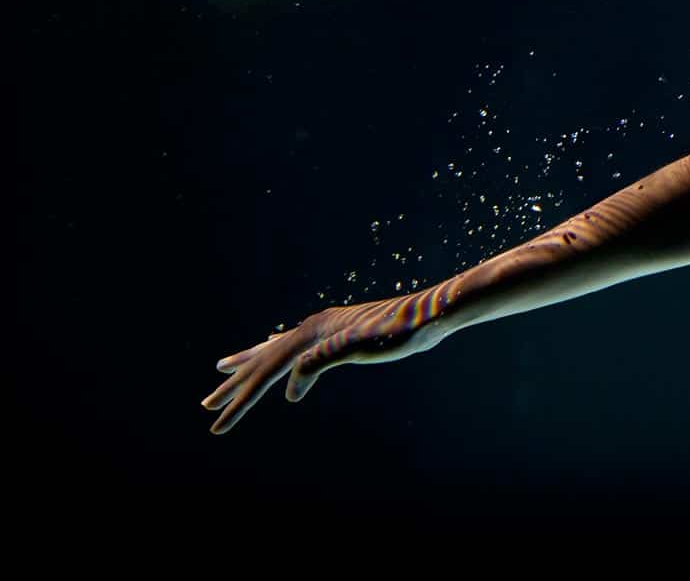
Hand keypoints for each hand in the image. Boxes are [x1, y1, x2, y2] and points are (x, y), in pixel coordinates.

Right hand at [201, 297, 443, 434]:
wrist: (432, 314)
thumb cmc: (400, 332)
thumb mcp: (359, 347)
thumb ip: (321, 361)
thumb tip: (290, 386)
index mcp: (312, 334)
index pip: (267, 375)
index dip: (241, 402)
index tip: (217, 426)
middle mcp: (313, 328)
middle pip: (265, 362)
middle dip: (236, 386)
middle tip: (206, 405)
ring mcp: (325, 328)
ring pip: (276, 350)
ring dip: (250, 363)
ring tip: (223, 367)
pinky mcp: (339, 332)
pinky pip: (297, 344)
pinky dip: (279, 351)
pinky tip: (278, 349)